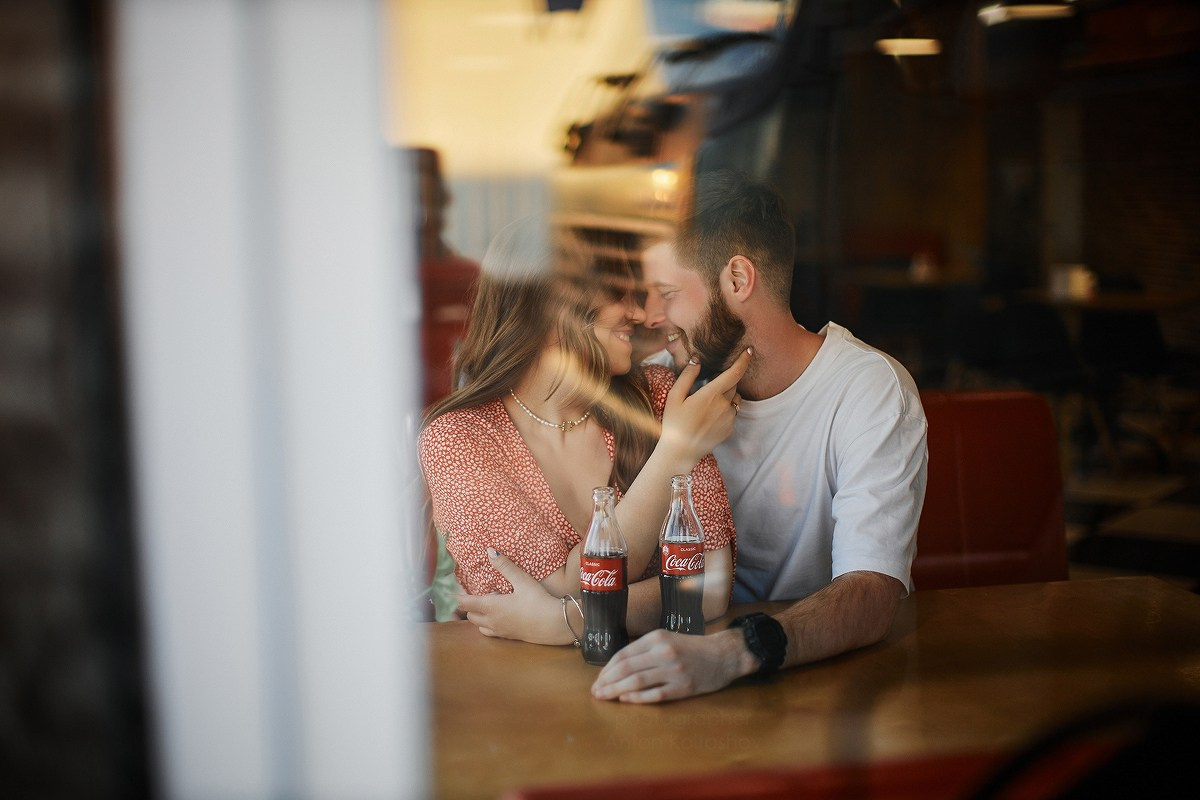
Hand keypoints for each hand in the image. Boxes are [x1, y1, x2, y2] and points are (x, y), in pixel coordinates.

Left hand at [456, 548, 572, 644]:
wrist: (555, 624)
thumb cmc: (538, 600)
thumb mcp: (522, 580)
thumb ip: (505, 566)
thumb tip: (489, 551)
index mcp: (491, 607)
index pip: (465, 603)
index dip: (458, 597)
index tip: (455, 591)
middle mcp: (492, 621)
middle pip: (470, 616)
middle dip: (471, 606)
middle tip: (483, 593)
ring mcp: (501, 631)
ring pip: (480, 626)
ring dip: (480, 616)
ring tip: (493, 605)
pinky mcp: (510, 637)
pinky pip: (492, 632)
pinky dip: (490, 624)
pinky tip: (503, 616)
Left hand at [591, 628, 752, 703]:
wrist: (724, 655)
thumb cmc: (691, 648)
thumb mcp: (667, 639)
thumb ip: (644, 650)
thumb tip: (616, 668)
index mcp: (657, 638)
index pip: (623, 654)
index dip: (607, 669)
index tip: (598, 679)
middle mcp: (664, 652)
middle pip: (626, 668)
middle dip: (607, 681)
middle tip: (595, 692)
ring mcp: (674, 670)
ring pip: (637, 681)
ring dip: (616, 691)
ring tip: (604, 697)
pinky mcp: (683, 687)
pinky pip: (655, 694)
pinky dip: (637, 698)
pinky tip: (625, 700)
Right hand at [659, 348, 751, 466]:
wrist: (680, 452)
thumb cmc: (674, 423)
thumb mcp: (674, 397)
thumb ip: (687, 376)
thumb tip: (696, 359)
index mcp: (711, 395)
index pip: (734, 373)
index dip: (743, 360)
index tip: (749, 351)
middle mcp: (724, 406)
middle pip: (733, 385)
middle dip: (725, 380)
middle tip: (707, 386)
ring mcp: (729, 419)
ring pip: (734, 399)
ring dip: (727, 395)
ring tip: (708, 403)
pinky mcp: (729, 429)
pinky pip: (732, 413)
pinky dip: (725, 409)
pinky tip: (709, 416)